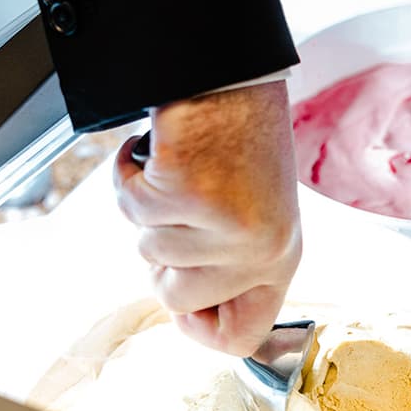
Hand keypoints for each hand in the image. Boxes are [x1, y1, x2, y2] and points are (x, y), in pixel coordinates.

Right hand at [113, 80, 301, 356]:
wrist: (231, 72)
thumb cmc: (240, 138)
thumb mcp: (253, 212)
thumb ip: (230, 264)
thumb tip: (189, 311)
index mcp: (282, 256)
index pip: (242, 337)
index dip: (202, 330)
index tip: (183, 307)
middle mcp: (260, 249)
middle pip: (175, 299)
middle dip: (161, 255)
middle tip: (180, 207)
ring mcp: (224, 225)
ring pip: (146, 248)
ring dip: (148, 205)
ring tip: (180, 167)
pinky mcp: (186, 193)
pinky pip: (129, 206)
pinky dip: (129, 174)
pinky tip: (159, 148)